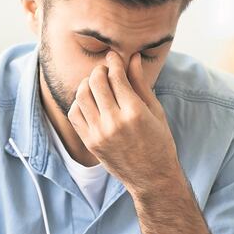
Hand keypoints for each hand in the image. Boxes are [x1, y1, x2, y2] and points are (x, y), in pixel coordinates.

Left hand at [67, 50, 178, 193]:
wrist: (152, 177)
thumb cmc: (159, 142)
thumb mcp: (155, 111)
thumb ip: (140, 83)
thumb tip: (132, 57)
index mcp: (134, 112)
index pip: (115, 76)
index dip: (113, 61)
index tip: (113, 57)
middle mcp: (114, 122)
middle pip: (96, 82)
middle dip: (99, 70)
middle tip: (105, 69)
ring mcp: (99, 133)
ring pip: (81, 95)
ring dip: (87, 83)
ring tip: (96, 83)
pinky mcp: (90, 142)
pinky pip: (74, 113)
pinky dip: (79, 102)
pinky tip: (90, 101)